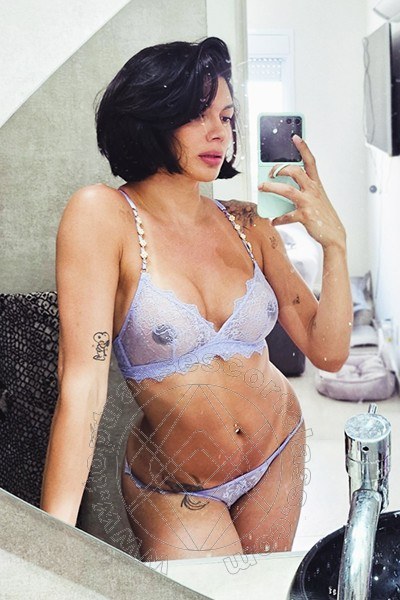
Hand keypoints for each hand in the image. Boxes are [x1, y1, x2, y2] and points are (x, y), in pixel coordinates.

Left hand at [258, 135, 345, 249]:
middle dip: (280, 169)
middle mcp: (313, 190)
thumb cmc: (323, 216)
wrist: (334, 235)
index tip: (295, 137)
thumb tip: (280, 188)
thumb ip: (301, 191)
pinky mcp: (305, 215)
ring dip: (271, 187)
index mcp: (316, 184)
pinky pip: (287, 215)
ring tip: (262, 187)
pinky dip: (278, 218)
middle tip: (270, 171)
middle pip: (295, 172)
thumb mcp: (315, 199)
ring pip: (287, 190)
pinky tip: (273, 220)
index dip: (303, 148)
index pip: (310, 161)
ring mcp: (309, 202)